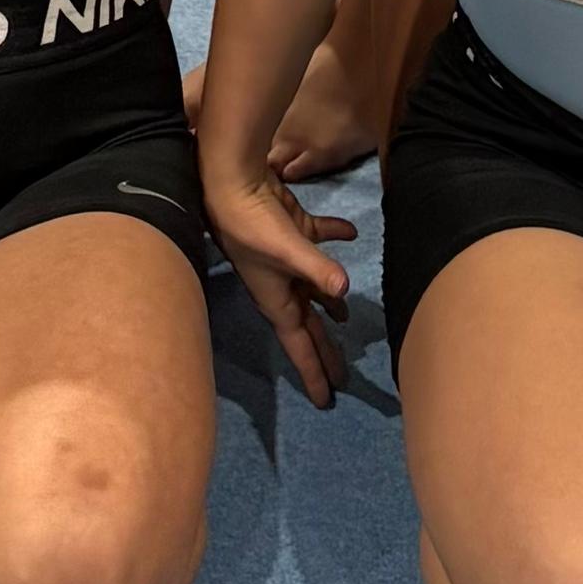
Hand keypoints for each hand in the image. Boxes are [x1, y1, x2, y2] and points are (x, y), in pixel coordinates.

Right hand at [200, 155, 354, 407]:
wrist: (231, 183)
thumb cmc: (253, 226)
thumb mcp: (287, 250)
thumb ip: (318, 268)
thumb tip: (346, 289)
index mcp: (277, 300)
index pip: (300, 345)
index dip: (313, 372)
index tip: (326, 400)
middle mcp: (282, 286)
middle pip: (309, 325)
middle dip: (325, 349)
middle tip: (343, 375)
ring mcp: (287, 260)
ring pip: (314, 288)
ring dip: (331, 302)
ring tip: (348, 318)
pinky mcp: (293, 231)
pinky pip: (318, 240)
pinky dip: (334, 237)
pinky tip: (351, 234)